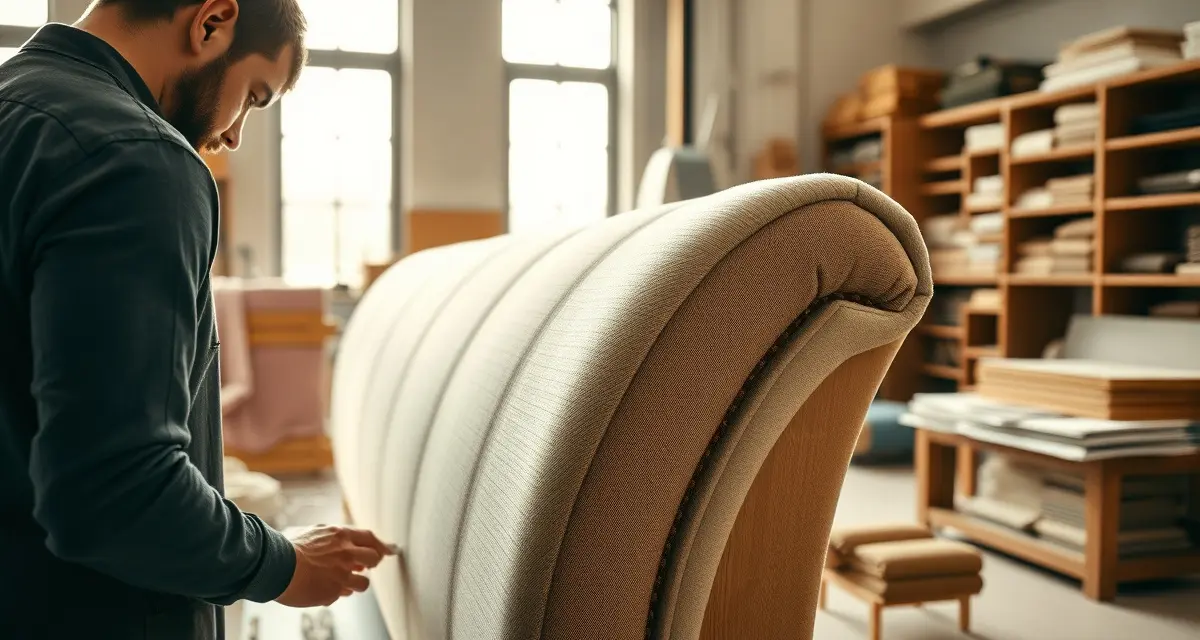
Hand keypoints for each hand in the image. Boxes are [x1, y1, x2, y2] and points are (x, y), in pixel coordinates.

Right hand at [276, 525, 395, 607]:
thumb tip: (346, 544)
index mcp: (341, 536)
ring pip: (363, 583)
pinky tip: (325, 588)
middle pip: (374, 559)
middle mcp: (346, 554)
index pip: (370, 538)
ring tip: (343, 581)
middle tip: (364, 567)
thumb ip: (333, 538)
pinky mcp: (333, 592)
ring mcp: (341, 575)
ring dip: (356, 583)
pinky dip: (338, 592)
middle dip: (372, 563)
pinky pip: (344, 594)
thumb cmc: (289, 549)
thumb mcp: (314, 533)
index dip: (382, 545)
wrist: (274, 566)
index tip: (391, 550)